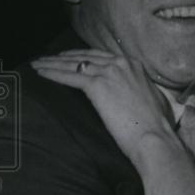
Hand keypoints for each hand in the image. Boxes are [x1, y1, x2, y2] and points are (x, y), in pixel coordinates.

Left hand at [32, 49, 176, 166]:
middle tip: (48, 58)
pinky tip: (41, 73)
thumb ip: (139, 90)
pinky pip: (69, 76)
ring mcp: (108, 72)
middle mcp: (121, 63)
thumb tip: (134, 94)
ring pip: (74, 64)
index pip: (100, 56)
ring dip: (52, 64)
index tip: (69, 58)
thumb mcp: (153, 99)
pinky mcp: (97, 85)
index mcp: (133, 65)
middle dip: (63, 57)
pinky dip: (53, 73)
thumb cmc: (156, 127)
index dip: (82, 57)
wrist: (154, 138)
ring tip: (38, 64)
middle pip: (84, 57)